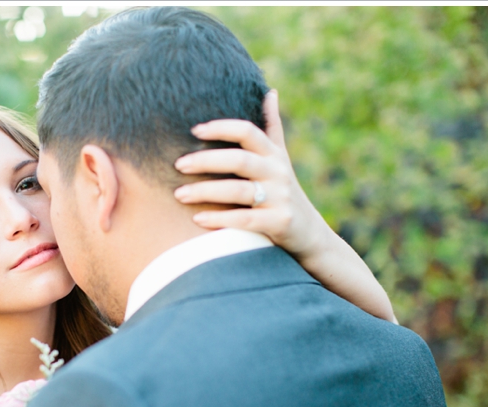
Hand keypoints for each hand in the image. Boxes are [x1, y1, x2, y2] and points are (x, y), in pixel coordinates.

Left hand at [174, 89, 333, 261]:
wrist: (310, 234)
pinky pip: (246, 220)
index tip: (194, 130)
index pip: (248, 131)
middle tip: (177, 164)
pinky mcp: (280, 223)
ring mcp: (280, 198)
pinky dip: (221, 220)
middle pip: (240, 160)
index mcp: (273, 154)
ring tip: (179, 194)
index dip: (222, 128)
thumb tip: (269, 91)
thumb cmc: (283, 192)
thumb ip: (272, 127)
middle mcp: (278, 173)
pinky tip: (197, 219)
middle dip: (206, 161)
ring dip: (206, 191)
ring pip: (239, 191)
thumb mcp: (280, 158)